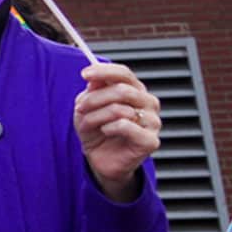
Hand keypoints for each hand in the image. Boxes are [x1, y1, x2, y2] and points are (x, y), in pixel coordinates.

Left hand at [73, 62, 160, 200]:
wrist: (100, 159)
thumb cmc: (96, 130)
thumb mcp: (88, 106)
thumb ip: (94, 89)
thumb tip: (95, 77)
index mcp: (136, 90)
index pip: (124, 73)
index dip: (104, 71)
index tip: (84, 74)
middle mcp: (148, 103)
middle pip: (122, 90)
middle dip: (94, 99)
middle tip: (79, 108)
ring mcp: (152, 122)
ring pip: (120, 109)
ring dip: (96, 116)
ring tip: (87, 124)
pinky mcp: (150, 140)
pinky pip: (125, 126)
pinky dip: (108, 127)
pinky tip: (105, 131)